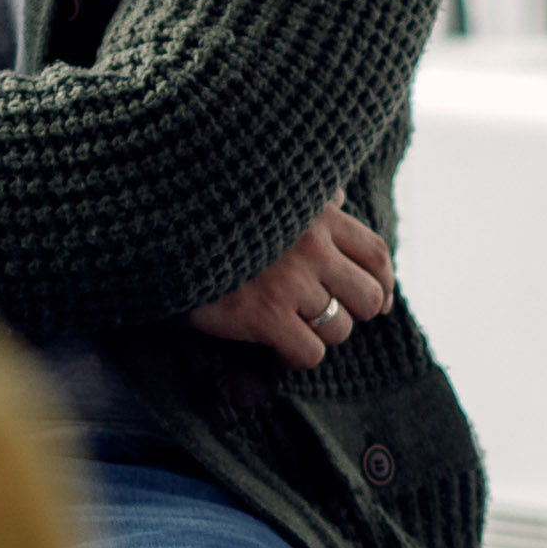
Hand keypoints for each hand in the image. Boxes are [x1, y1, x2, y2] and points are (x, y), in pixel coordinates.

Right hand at [187, 193, 394, 369]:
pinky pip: (309, 354)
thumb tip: (342, 199)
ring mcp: (289, 284)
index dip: (384, 282)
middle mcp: (312, 249)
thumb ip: (311, 198)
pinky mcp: (263, 316)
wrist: (162, 237)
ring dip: (321, 334)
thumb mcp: (269, 191)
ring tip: (294, 324)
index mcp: (318, 216)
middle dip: (354, 313)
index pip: (377, 254)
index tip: (380, 299)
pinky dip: (297, 355)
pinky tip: (278, 345)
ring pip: (339, 330)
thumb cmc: (216, 216)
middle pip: (367, 297)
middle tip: (329, 314)